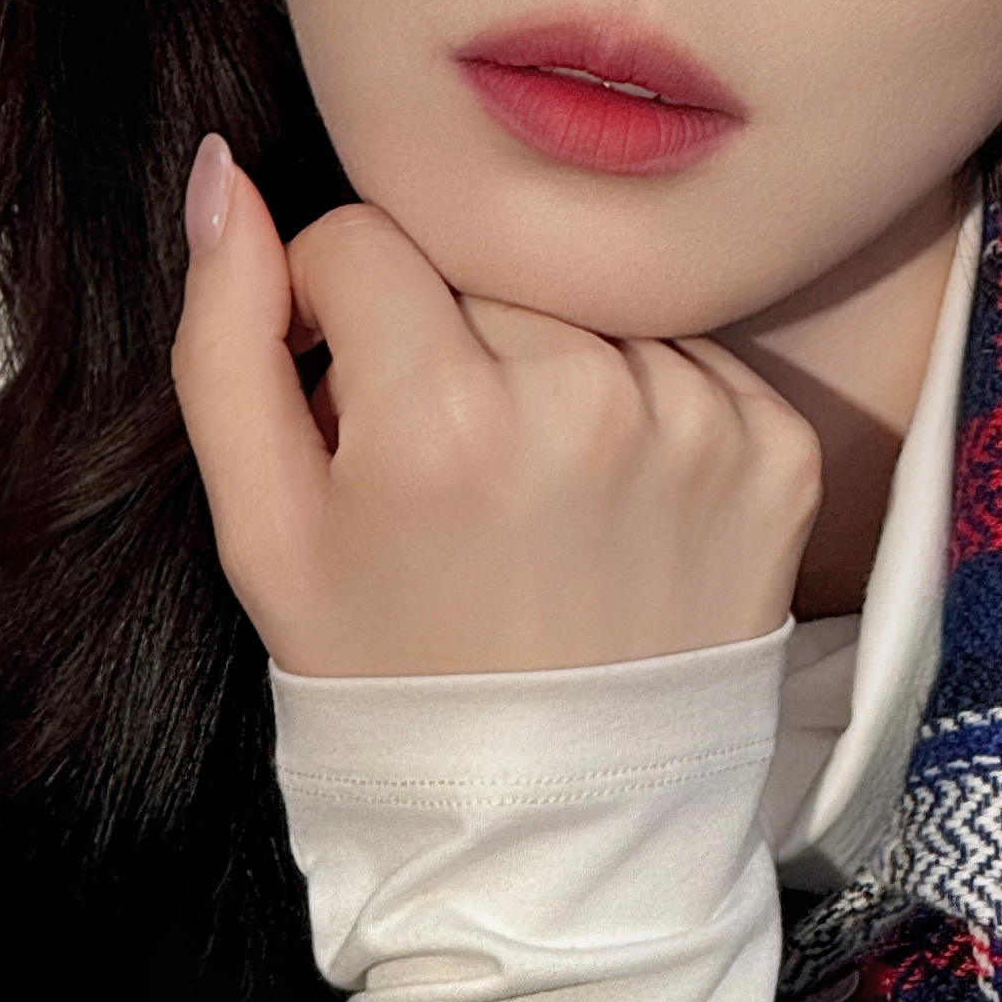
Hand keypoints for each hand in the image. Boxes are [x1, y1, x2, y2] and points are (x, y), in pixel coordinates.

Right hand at [171, 134, 822, 678]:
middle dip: (444, 339)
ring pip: (582, 304)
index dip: (335, 316)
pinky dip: (642, 407)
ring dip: (548, 364)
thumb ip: (223, 339)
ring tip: (532, 493)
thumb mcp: (261, 529)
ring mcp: (697, 420)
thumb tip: (224, 174)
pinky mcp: (778, 448)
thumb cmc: (387, 672)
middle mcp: (584, 396)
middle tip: (444, 470)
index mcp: (442, 413)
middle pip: (477, 269)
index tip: (349, 407)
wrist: (553, 826)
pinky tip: (610, 502)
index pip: (363, 239)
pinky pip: (684, 355)